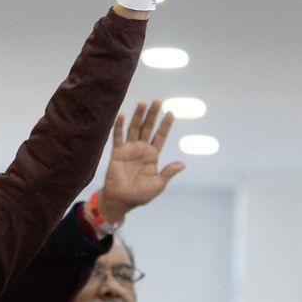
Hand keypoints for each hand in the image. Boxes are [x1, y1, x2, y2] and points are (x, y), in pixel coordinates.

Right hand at [97, 101, 184, 223]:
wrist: (122, 200)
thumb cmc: (140, 195)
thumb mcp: (158, 184)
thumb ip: (168, 172)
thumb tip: (183, 164)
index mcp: (153, 156)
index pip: (160, 136)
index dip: (165, 125)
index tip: (171, 113)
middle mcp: (141, 149)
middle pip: (148, 128)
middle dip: (153, 115)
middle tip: (158, 101)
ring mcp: (129, 150)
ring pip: (135, 129)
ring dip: (138, 116)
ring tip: (143, 103)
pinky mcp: (117, 153)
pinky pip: (118, 137)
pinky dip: (119, 127)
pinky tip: (122, 116)